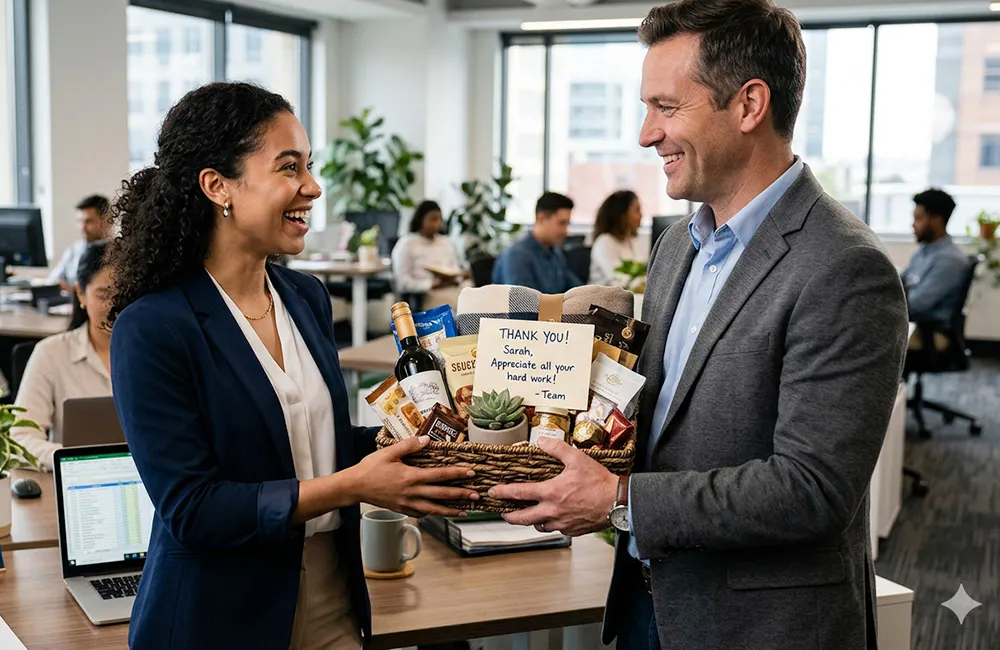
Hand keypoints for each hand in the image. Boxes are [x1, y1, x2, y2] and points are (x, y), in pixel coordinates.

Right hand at [350, 436, 477, 517]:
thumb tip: (427, 439)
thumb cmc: (370, 468)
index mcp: (411, 476)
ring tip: (466, 511)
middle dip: (461, 495)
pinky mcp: (403, 510)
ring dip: (451, 510)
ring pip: (434, 509)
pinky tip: (440, 512)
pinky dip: (433, 513)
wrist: (355, 487)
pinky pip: (422, 513)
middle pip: (442, 495)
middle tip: (477, 495)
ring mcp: (408, 504)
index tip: (471, 473)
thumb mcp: (389, 452)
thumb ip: (409, 445)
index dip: (457, 474)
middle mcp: (412, 493)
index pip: (440, 475)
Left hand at [488, 437, 617, 536]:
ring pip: (538, 526)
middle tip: (503, 512)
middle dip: (509, 516)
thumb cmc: (599, 481)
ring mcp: (562, 523)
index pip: (519, 493)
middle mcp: (552, 511)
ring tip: (528, 515)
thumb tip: (542, 442)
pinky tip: (551, 518)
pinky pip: (555, 529)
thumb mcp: (577, 458)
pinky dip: (549, 524)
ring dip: (530, 521)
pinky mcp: (572, 530)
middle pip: (522, 518)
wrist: (618, 502)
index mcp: (551, 492)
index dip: (503, 492)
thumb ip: (557, 448)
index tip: (494, 492)